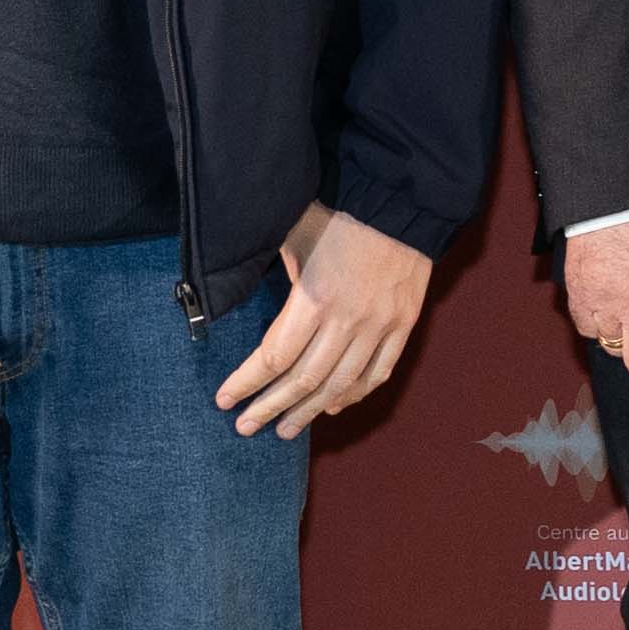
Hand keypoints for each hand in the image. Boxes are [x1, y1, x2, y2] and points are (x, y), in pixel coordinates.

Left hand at [218, 203, 430, 439]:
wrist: (402, 200)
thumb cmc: (339, 214)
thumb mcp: (293, 236)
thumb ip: (269, 272)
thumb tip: (231, 291)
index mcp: (315, 298)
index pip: (274, 358)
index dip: (246, 383)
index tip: (225, 400)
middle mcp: (348, 320)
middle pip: (304, 381)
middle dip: (269, 408)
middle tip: (245, 427)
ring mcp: (380, 326)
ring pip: (340, 385)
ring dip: (308, 412)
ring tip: (284, 430)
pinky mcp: (404, 324)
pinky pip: (377, 373)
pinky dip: (354, 395)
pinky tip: (332, 407)